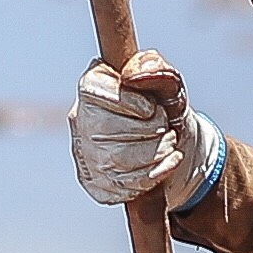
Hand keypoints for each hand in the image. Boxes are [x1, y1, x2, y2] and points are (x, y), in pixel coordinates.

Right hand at [69, 49, 223, 209]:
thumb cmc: (163, 109)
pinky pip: (125, 184)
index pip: (94, 91)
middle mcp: (80, 122)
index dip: (129, 102)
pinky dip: (156, 174)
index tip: (151, 107)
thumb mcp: (166, 84)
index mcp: (91, 88)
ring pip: (118, 159)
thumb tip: (133, 75)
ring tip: (170, 144)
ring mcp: (86, 156)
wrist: (171, 146)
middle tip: (165, 127)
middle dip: (150, 129)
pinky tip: (170, 162)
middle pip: (108, 129)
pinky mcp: (97, 184)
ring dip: (156, 153)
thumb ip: (155, 68)